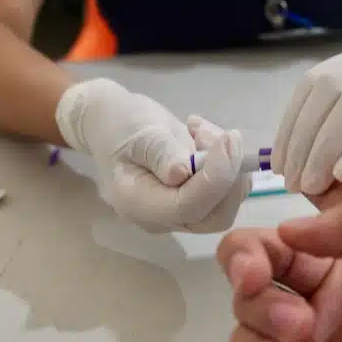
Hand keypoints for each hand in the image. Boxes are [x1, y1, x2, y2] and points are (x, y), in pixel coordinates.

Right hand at [56, 78, 250, 232]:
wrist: (111, 123)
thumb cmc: (121, 124)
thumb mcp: (138, 131)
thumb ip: (161, 153)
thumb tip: (182, 173)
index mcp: (138, 204)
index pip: (188, 206)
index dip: (215, 177)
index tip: (227, 140)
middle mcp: (160, 218)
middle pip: (214, 216)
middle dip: (230, 176)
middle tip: (226, 136)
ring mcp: (178, 213)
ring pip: (224, 203)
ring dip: (228, 164)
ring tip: (201, 130)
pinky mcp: (192, 201)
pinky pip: (224, 191)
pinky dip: (226, 163)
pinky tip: (202, 138)